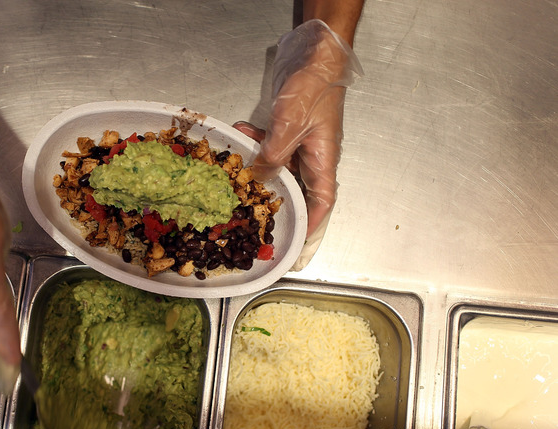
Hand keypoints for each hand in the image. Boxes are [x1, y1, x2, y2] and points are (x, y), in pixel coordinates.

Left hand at [236, 19, 361, 266]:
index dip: (310, 226)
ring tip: (235, 167)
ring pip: (276, 167)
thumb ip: (274, 155)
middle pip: (295, 189)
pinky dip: (254, 143)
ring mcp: (300, 142)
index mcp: (323, 161)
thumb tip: (259, 179)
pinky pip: (269, 145)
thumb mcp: (290, 125)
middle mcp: (313, 156)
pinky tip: (240, 134)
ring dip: (256, 167)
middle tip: (249, 214)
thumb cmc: (314, 87)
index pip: (322, 203)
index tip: (294, 244)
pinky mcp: (287, 128)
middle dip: (272, 200)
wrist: (315, 53)